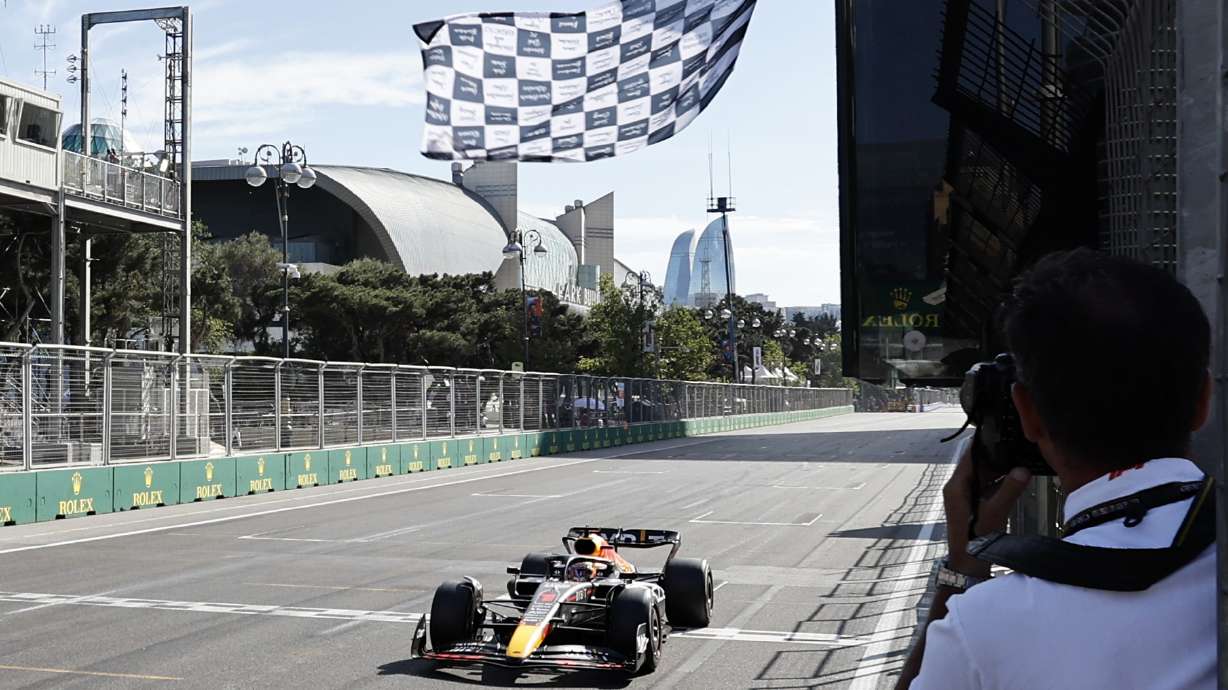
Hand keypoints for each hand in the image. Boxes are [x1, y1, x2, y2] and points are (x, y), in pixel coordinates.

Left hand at [942, 440, 1030, 576]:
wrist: (968, 564)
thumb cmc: (975, 540)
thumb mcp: (994, 512)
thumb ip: (1009, 490)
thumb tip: (1023, 470)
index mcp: (956, 486)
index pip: (969, 457)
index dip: (982, 444)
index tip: (997, 432)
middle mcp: (957, 488)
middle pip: (976, 465)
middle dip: (994, 456)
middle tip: (1013, 444)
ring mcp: (964, 497)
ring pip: (981, 476)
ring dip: (997, 469)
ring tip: (1016, 457)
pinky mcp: (971, 505)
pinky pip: (984, 487)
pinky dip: (996, 482)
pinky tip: (1012, 478)